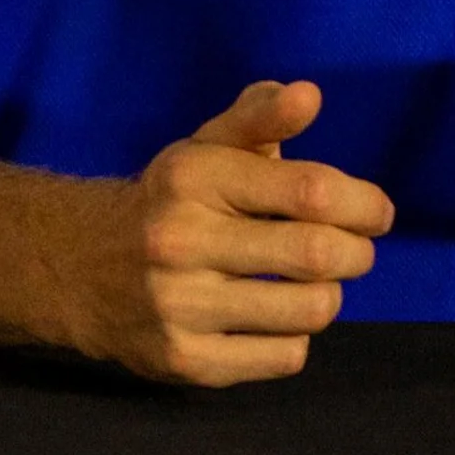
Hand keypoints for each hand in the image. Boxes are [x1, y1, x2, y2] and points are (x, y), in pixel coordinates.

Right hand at [60, 80, 393, 386]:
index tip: (376, 213)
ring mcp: (180, 304)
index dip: (363, 203)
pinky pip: (285, 356)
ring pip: (310, 310)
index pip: (311, 189)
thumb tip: (308, 94)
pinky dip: (294, 337)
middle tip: (354, 252)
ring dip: (327, 297)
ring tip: (309, 284)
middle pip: (318, 253)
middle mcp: (179, 239)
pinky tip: (269, 318)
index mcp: (191, 177)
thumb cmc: (168, 203)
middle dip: (357, 253)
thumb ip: (259, 118)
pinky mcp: (186, 359)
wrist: (78, 269)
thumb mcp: (203, 150)